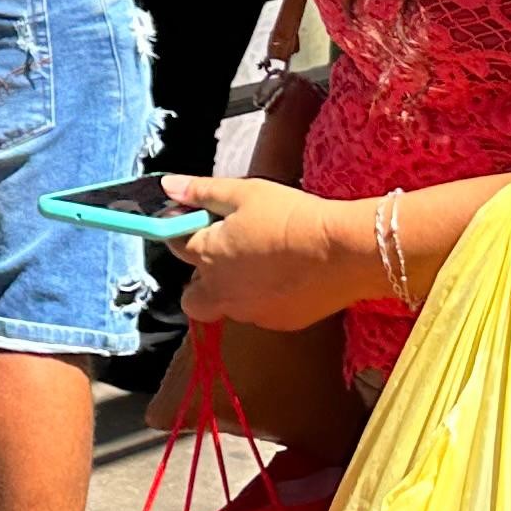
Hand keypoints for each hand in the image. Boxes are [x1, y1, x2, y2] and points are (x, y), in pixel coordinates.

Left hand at [160, 171, 377, 332]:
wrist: (343, 252)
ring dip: (235, 289)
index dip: (184, 230)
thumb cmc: (290, 217)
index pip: (175, 245)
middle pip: (193, 297)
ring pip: (229, 306)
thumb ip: (201, 192)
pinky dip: (266, 298)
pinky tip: (288, 276)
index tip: (199, 220)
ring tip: (265, 261)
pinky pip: (262, 313)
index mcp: (208, 257)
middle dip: (201, 280)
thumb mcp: (243, 193)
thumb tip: (167, 187)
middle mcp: (222, 292)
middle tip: (227, 255)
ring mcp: (251, 313)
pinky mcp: (281, 323)